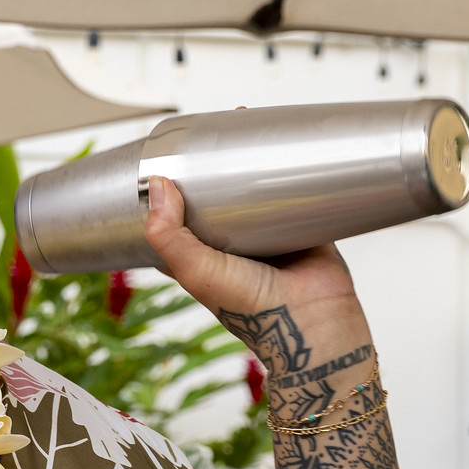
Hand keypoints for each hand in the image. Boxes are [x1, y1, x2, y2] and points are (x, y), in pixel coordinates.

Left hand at [142, 175, 362, 356]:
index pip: (174, 230)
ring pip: (252, 202)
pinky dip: (288, 184)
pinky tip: (281, 161)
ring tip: (241, 150)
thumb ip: (168, 234)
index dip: (165, 206)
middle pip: (214, 210)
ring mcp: (267, 239)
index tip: (161, 173)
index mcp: (202, 262)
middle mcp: (233, 251)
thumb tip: (158, 185)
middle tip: (204, 154)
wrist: (311, 318)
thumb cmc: (250, 306)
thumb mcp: (194, 270)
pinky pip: (293, 199)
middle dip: (208, 187)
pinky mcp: (300, 229)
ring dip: (248, 183)